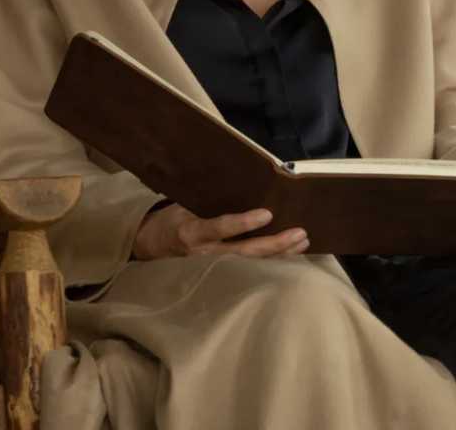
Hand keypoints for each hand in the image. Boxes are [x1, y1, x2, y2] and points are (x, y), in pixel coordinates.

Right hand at [131, 205, 308, 260]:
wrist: (152, 247)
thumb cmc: (171, 219)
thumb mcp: (181, 205)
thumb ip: (207, 200)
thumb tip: (239, 181)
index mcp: (192, 232)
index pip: (221, 228)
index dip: (244, 222)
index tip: (267, 213)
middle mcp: (204, 253)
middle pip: (245, 252)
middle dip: (275, 244)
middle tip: (300, 233)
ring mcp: (213, 267)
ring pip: (252, 263)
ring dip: (280, 254)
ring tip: (302, 242)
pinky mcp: (220, 273)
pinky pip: (250, 268)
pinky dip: (272, 261)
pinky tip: (291, 254)